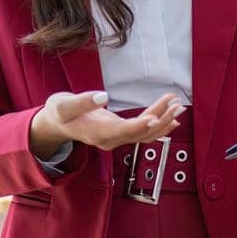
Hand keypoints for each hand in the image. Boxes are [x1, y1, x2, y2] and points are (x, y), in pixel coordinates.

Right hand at [29, 90, 180, 156]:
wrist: (57, 125)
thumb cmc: (59, 113)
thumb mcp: (63, 105)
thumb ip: (82, 101)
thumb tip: (102, 97)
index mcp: (96, 133)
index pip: (121, 131)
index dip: (138, 126)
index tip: (154, 118)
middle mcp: (109, 140)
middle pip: (138, 133)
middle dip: (159, 120)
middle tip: (176, 105)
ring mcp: (116, 138)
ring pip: (143, 134)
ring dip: (163, 121)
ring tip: (179, 107)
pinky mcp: (120, 133)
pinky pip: (142, 133)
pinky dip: (158, 125)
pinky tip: (172, 120)